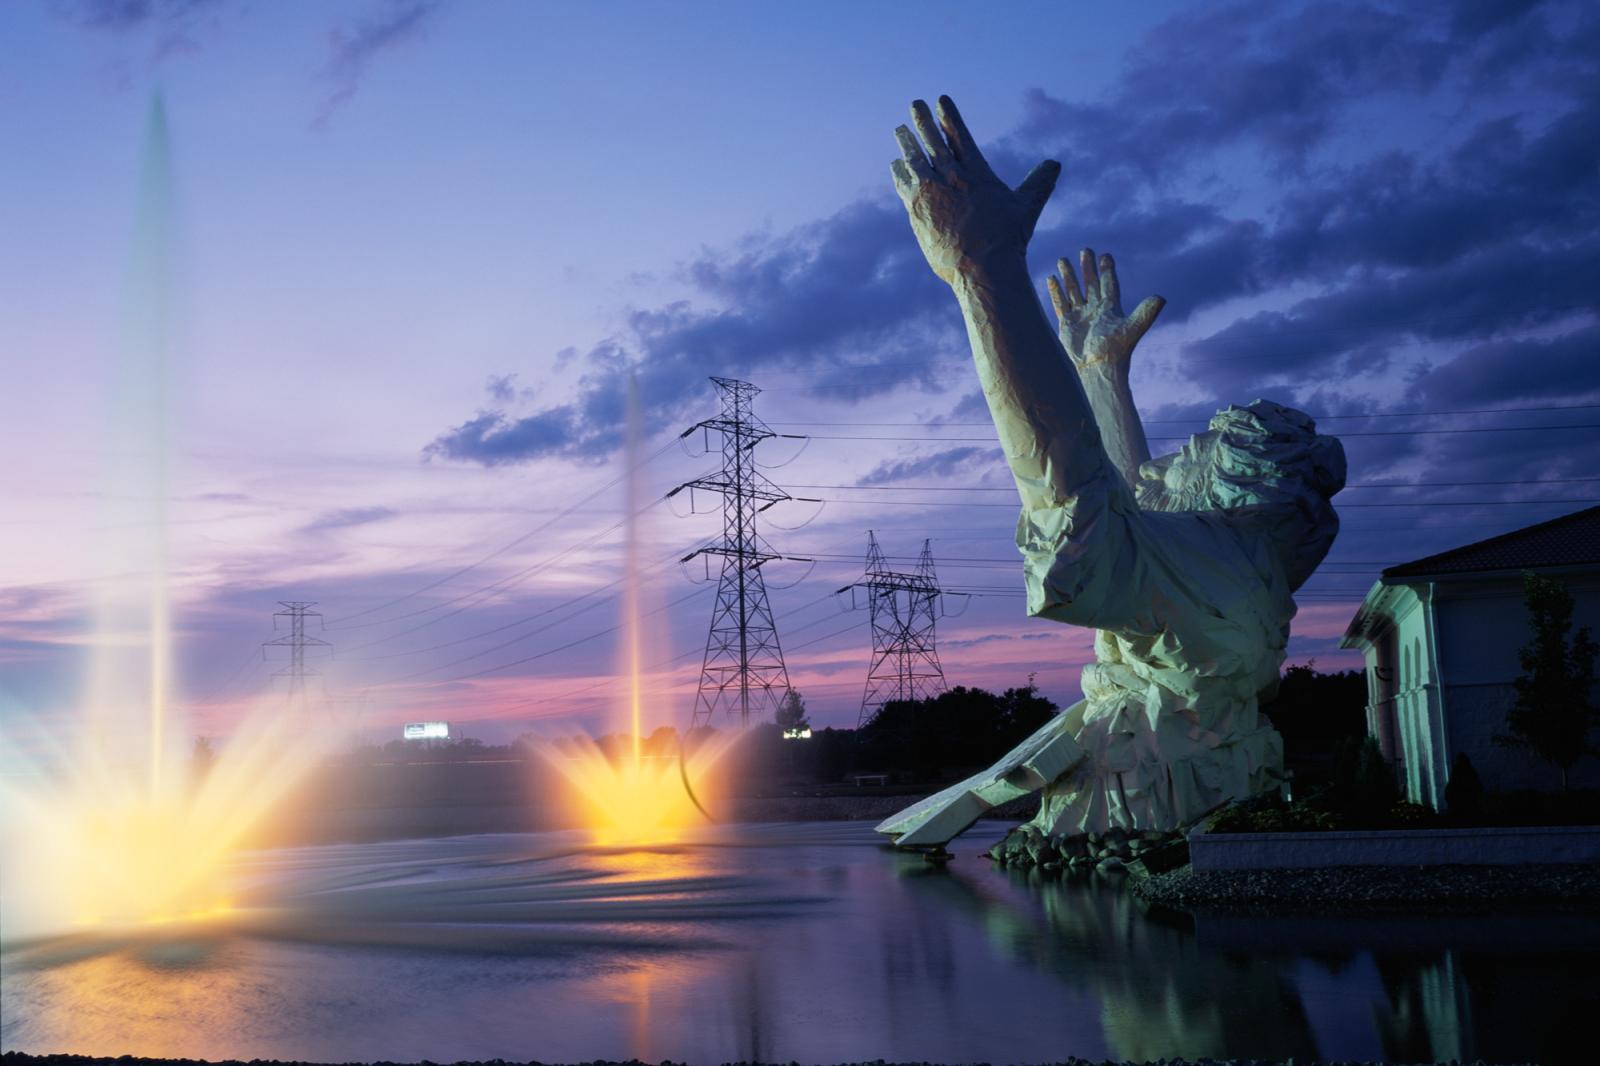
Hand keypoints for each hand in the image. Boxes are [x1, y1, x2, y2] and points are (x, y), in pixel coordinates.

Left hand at [891, 96, 1060, 283]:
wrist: (983, 268)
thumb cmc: (1007, 240)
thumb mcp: (1027, 208)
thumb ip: (1039, 183)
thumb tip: (1055, 164)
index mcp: (977, 173)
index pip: (960, 137)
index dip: (950, 117)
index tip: (941, 100)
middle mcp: (952, 178)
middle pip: (933, 143)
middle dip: (923, 122)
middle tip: (915, 104)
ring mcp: (932, 194)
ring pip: (915, 160)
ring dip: (907, 143)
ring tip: (900, 130)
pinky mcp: (917, 211)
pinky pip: (905, 185)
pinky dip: (900, 172)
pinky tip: (897, 164)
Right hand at [1047, 249, 1164, 380]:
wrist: (1097, 369)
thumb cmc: (1115, 351)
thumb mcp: (1132, 329)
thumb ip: (1145, 313)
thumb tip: (1161, 297)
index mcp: (1111, 308)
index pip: (1109, 284)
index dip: (1107, 270)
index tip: (1105, 255)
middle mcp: (1095, 309)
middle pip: (1090, 283)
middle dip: (1087, 267)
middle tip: (1085, 250)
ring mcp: (1080, 316)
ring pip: (1073, 290)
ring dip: (1069, 276)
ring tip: (1063, 259)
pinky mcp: (1067, 324)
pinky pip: (1060, 303)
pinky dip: (1056, 291)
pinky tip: (1051, 278)